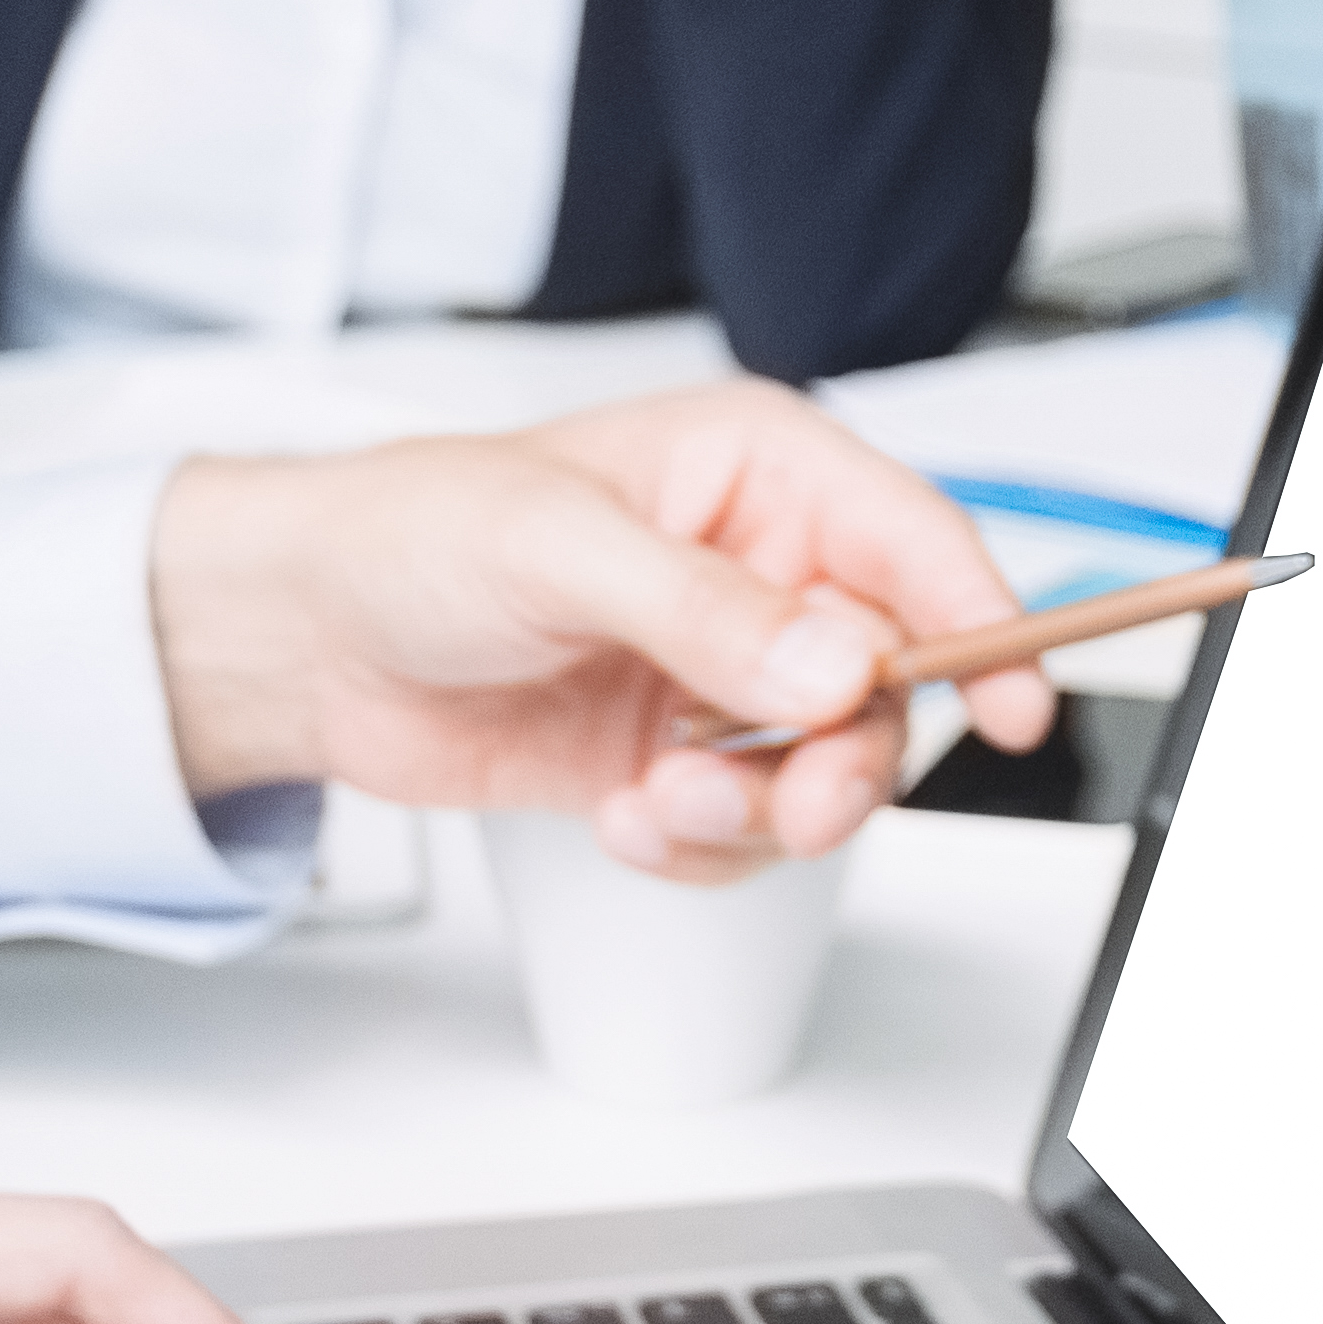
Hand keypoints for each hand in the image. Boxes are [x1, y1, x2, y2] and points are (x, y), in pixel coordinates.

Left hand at [150, 385, 1044, 873]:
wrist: (305, 639)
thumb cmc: (411, 533)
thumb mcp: (557, 546)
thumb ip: (704, 610)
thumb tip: (830, 667)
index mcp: (758, 474)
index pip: (916, 542)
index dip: (984, 619)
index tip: (1018, 705)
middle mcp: (761, 574)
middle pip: (892, 683)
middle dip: (849, 758)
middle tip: (798, 805)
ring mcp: (721, 675)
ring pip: (828, 770)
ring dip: (763, 814)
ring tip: (666, 808)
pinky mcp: (677, 760)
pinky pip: (751, 830)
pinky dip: (704, 849)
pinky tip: (629, 820)